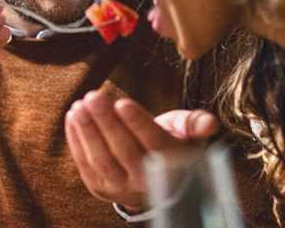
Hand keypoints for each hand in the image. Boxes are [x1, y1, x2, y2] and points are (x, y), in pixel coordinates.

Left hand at [65, 90, 218, 210]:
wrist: (156, 180)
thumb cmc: (170, 144)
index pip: (153, 143)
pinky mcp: (101, 188)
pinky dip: (77, 141)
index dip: (137, 123)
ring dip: (88, 132)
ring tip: (80, 106)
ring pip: (102, 160)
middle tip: (94, 96)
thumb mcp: (185, 132)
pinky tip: (73, 118)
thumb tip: (211, 124)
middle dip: (107, 122)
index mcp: (171, 163)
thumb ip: (194, 123)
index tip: (122, 102)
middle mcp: (147, 181)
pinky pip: (86, 166)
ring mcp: (121, 188)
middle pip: (124, 150)